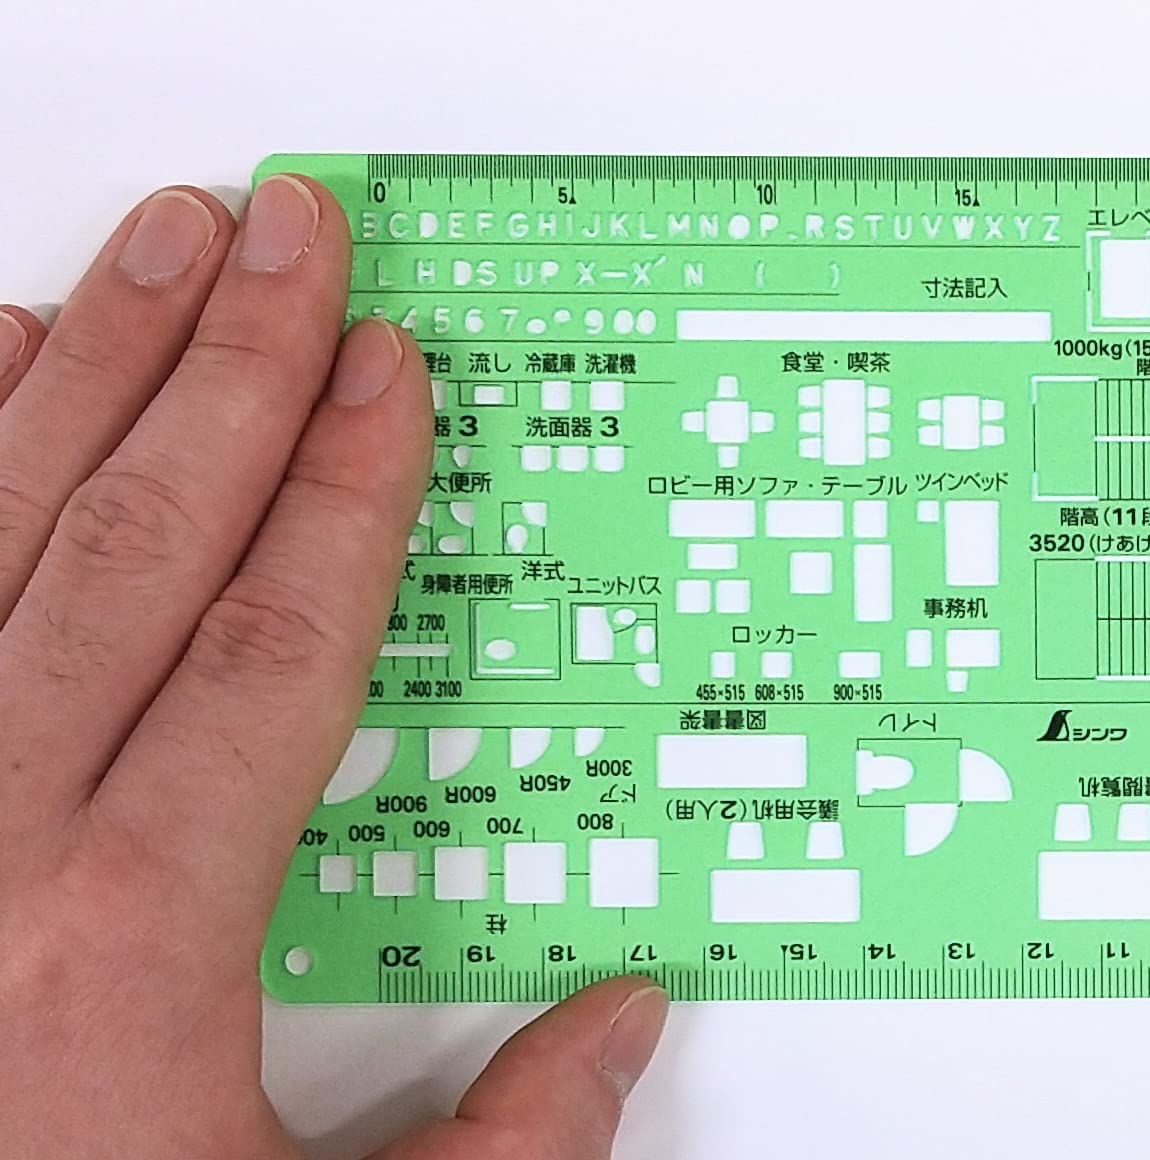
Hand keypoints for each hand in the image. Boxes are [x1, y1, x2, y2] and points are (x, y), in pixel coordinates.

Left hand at [0, 179, 665, 1157]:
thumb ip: (501, 1150)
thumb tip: (616, 1031)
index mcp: (127, 941)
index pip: (273, 647)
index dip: (343, 489)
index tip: (379, 368)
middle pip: (136, 544)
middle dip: (225, 365)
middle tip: (285, 232)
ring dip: (86, 370)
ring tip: (156, 250)